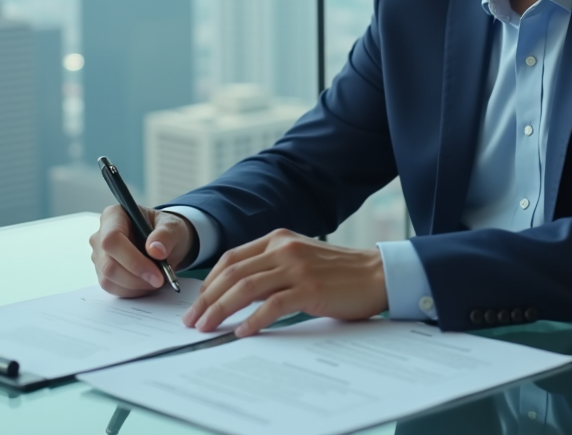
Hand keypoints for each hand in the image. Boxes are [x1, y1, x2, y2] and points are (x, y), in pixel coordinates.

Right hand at [90, 205, 195, 296]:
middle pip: (108, 264)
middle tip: (160, 281)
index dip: (132, 260)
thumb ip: (166, 235)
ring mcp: (99, 255)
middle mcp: (100, 235)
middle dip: (136, 277)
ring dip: (135, 286)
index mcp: (114, 216)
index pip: (112, 240)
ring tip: (156, 280)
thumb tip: (155, 250)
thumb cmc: (166, 231)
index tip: (156, 273)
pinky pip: (112, 288)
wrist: (164, 244)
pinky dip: (132, 291)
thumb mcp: (174, 227)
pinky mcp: (102, 272)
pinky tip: (146, 283)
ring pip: (108, 279)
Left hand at [181, 229, 387, 337]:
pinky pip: (272, 305)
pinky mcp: (310, 288)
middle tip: (193, 320)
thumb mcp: (301, 259)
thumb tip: (238, 293)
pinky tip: (242, 332)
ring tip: (207, 328)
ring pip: (246, 288)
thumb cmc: (340, 272)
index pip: (231, 258)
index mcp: (279, 238)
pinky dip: (253, 320)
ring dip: (221, 310)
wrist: (377, 274)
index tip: (198, 302)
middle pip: (233, 273)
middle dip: (207, 299)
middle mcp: (284, 248)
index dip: (209, 282)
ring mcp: (297, 267)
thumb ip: (272, 268)